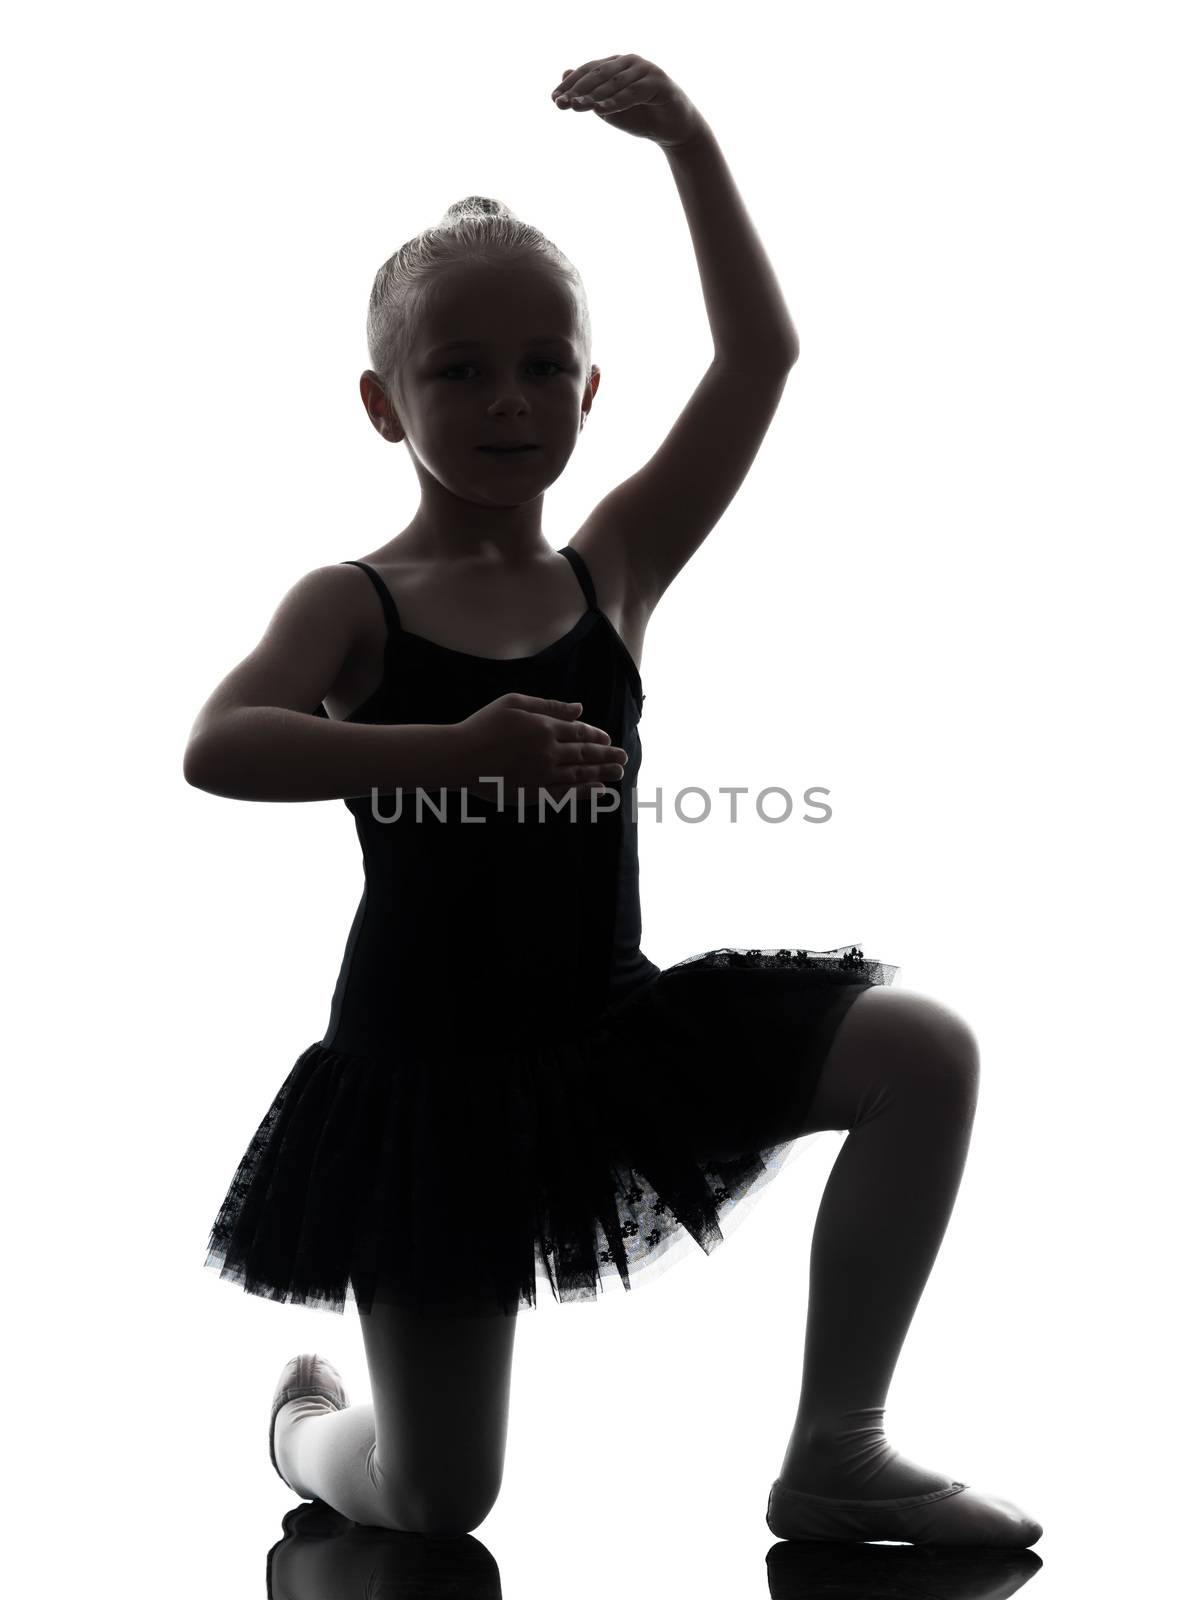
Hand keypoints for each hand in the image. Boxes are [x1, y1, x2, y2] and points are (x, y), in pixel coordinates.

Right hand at [455, 692, 627, 807]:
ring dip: (602, 773)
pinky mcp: (533, 794)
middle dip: (607, 755)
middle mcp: (548, 752)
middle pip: (585, 754)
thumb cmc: (482, 726)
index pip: (579, 732)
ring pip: (580, 775)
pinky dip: (584, 794)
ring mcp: (542, 775)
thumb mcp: (514, 703)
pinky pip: (566, 795)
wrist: (458, 757)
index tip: (608, 739)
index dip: (596, 735)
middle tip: (624, 757)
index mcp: (544, 727)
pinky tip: (598, 792)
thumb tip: (579, 708)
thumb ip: (549, 706)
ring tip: (619, 773)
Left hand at [551, 55, 703, 148]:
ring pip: (614, 83)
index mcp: (616, 65)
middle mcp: (629, 62)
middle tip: (561, 104)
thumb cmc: (641, 116)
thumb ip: (590, 93)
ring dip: (594, 96)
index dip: (570, 85)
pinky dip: (616, 102)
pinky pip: (633, 92)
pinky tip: (600, 111)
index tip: (554, 100)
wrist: (674, 129)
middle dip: (578, 90)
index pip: (588, 71)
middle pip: (598, 74)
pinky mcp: (658, 82)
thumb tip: (564, 72)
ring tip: (576, 107)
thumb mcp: (610, 107)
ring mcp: (645, 70)